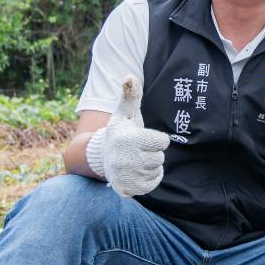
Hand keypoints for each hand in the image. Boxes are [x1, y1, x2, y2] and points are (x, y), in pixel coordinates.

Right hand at [86, 76, 170, 196]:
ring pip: (157, 170)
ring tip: (135, 159)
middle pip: (160, 157)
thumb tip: (129, 75)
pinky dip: (150, 178)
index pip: (163, 141)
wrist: (101, 156)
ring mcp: (126, 175)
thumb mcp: (124, 112)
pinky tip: (137, 170)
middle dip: (152, 152)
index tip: (142, 137)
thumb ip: (130, 94)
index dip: (156, 139)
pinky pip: (153, 184)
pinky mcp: (129, 188)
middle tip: (137, 149)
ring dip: (150, 165)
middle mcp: (125, 159)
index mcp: (128, 139)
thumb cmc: (120, 131)